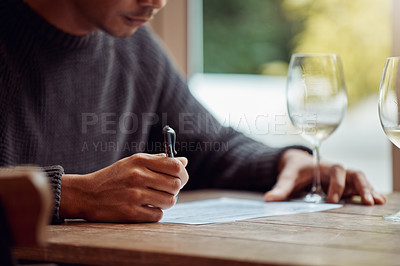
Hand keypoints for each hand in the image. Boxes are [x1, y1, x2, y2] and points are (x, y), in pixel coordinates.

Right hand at [59, 153, 188, 222]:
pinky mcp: (130, 213)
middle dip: (175, 189)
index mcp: (140, 161)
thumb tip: (183, 161)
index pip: (175, 166)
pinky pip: (157, 215)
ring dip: (166, 202)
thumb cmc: (113, 177)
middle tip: (167, 190)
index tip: (180, 177)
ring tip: (156, 199)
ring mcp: (134, 195)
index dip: (183, 173)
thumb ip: (158, 161)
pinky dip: (155, 212)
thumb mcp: (132, 162)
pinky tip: (146, 208)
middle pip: (175, 185)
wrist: (86, 195)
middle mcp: (138, 176)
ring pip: (169, 201)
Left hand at [264, 149, 385, 204]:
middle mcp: (336, 171)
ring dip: (368, 190)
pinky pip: (360, 188)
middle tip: (365, 201)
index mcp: (323, 166)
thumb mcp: (287, 176)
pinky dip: (369, 192)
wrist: (298, 163)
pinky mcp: (345, 186)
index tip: (332, 199)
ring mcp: (343, 178)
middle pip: (354, 174)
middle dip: (361, 187)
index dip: (337, 184)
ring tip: (376, 202)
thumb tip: (269, 199)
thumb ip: (280, 188)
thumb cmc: (294, 169)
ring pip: (360, 180)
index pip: (336, 170)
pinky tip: (378, 201)